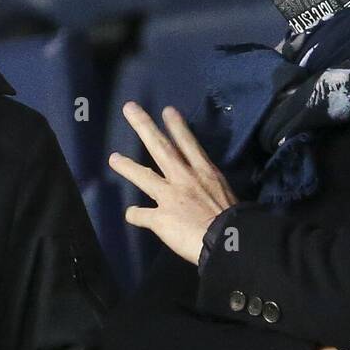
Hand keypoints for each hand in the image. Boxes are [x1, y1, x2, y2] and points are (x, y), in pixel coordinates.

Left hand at [108, 102, 237, 264]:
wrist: (227, 240)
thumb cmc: (235, 220)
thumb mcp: (226, 194)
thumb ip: (212, 189)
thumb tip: (208, 195)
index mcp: (205, 173)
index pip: (189, 144)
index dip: (177, 126)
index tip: (167, 110)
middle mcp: (184, 179)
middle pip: (161, 148)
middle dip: (144, 127)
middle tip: (129, 108)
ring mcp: (169, 197)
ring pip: (144, 177)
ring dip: (127, 167)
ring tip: (113, 158)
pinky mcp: (160, 218)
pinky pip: (141, 215)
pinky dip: (135, 214)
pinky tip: (131, 213)